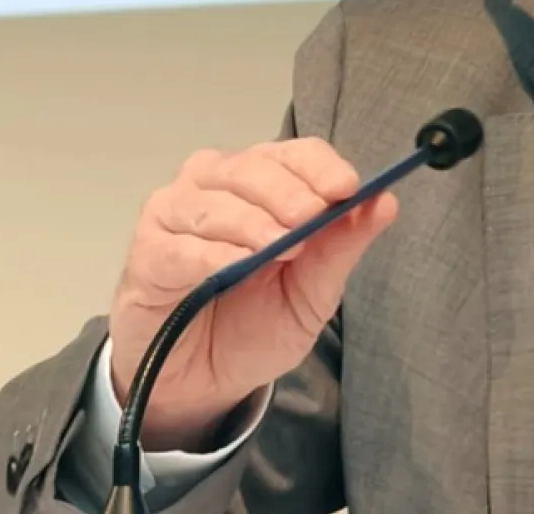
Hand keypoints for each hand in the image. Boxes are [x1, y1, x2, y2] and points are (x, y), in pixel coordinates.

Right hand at [107, 138, 396, 450]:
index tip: (348, 188)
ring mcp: (177, 212)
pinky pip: (180, 246)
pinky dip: (211, 254)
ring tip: (281, 248)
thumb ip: (342, 247)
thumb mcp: (313, 293)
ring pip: (215, 201)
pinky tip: (233, 268)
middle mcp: (217, 183)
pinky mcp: (147, 251)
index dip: (321, 167)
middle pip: (253, 167)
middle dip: (288, 191)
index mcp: (266, 183)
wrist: (200, 379)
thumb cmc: (255, 325)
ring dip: (252, 222)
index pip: (296, 153)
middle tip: (312, 217)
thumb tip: (386, 203)